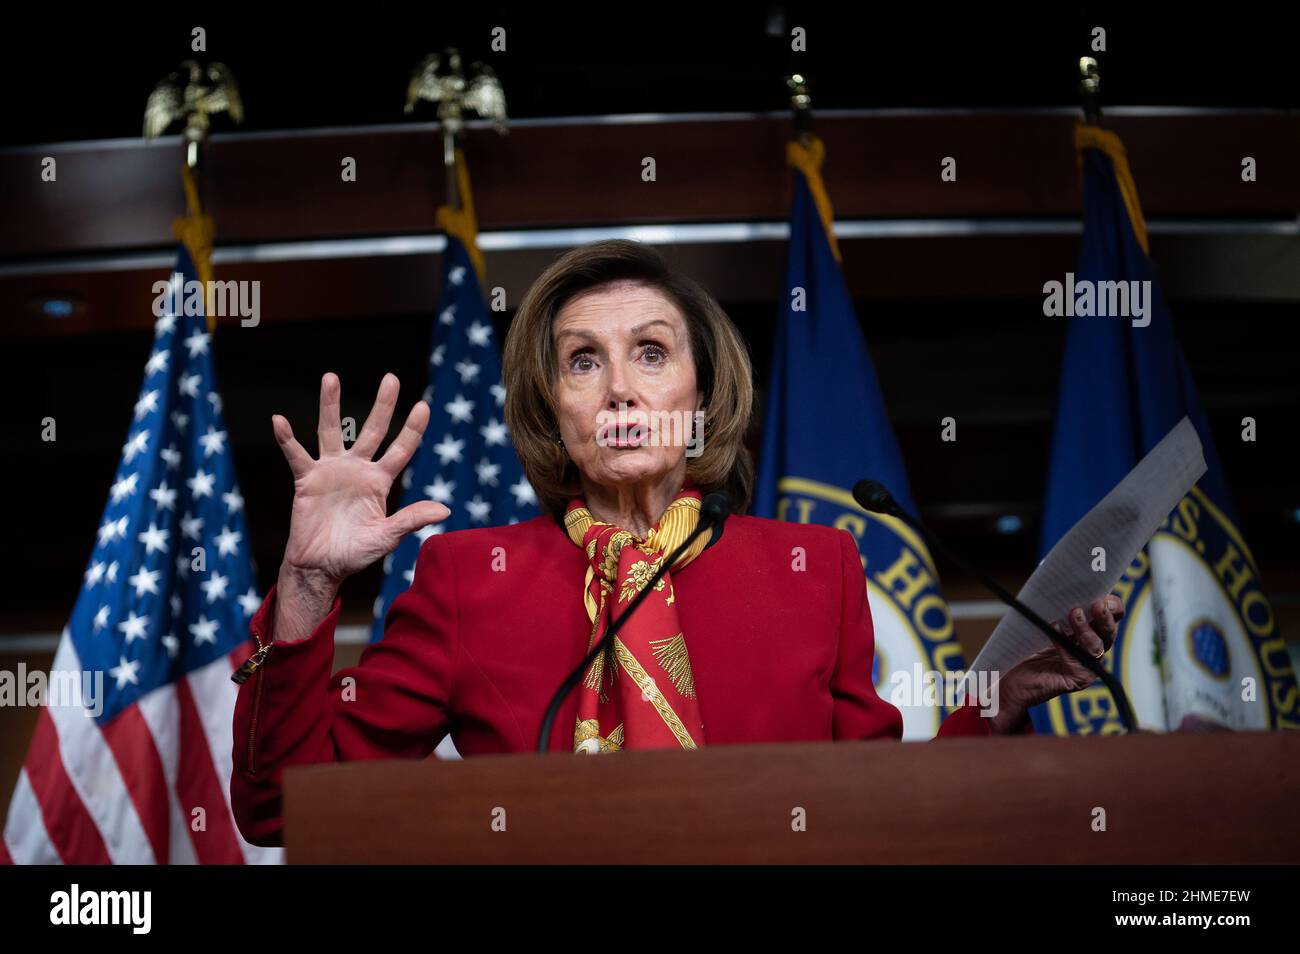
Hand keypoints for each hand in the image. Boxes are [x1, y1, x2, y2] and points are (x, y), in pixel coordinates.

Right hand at [273, 372, 448, 587]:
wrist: (322, 567)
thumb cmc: (356, 552)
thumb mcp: (387, 536)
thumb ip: (411, 519)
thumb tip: (446, 509)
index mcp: (380, 481)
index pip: (401, 449)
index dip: (412, 429)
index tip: (424, 405)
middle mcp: (358, 469)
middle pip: (372, 430)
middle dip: (382, 405)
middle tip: (391, 378)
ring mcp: (332, 471)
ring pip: (331, 431)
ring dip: (330, 405)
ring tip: (330, 378)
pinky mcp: (307, 480)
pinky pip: (296, 455)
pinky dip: (287, 439)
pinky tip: (279, 420)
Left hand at [989, 595, 1124, 732]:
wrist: (1009, 679)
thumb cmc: (1025, 648)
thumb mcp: (1042, 621)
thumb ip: (1054, 607)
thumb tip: (1055, 583)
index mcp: (1089, 631)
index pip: (1111, 618)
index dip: (1112, 607)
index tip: (1103, 595)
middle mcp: (1092, 650)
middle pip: (1109, 632)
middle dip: (1105, 617)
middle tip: (1097, 604)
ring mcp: (1087, 666)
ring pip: (1097, 647)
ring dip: (1086, 629)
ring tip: (1074, 614)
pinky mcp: (1077, 679)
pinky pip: (1076, 660)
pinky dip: (1064, 643)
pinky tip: (1054, 629)